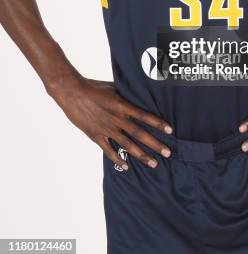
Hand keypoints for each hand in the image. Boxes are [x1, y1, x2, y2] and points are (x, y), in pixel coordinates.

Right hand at [49, 74, 172, 168]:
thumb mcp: (114, 87)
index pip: (144, 116)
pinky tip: (126, 167)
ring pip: (127, 144)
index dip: (158, 123)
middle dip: (155, 144)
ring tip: (154, 163)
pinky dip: (118, 159)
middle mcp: (117, 118)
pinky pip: (109, 150)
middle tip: (167, 153)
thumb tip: (140, 93)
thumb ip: (126, 94)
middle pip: (139, 133)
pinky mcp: (96, 135)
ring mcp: (106, 128)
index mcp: (122, 105)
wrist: (72, 92)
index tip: (169, 130)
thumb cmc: (93, 87)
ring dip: (141, 155)